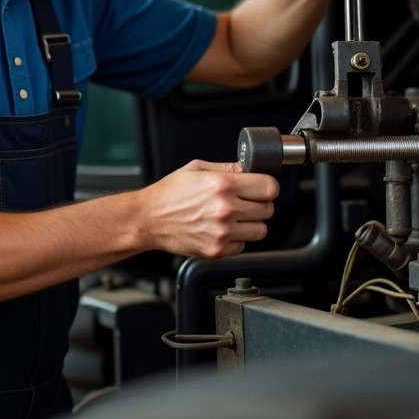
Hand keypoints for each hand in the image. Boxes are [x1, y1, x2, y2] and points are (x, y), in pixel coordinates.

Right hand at [137, 160, 276, 258]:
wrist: (149, 219)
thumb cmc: (169, 194)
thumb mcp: (197, 168)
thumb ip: (227, 168)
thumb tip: (249, 169)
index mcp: (222, 185)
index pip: (270, 188)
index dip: (267, 186)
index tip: (261, 187)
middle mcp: (225, 209)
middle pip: (268, 209)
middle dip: (260, 204)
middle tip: (245, 202)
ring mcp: (222, 232)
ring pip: (261, 230)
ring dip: (252, 223)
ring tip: (234, 217)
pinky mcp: (217, 250)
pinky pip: (243, 245)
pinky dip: (237, 239)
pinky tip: (222, 229)